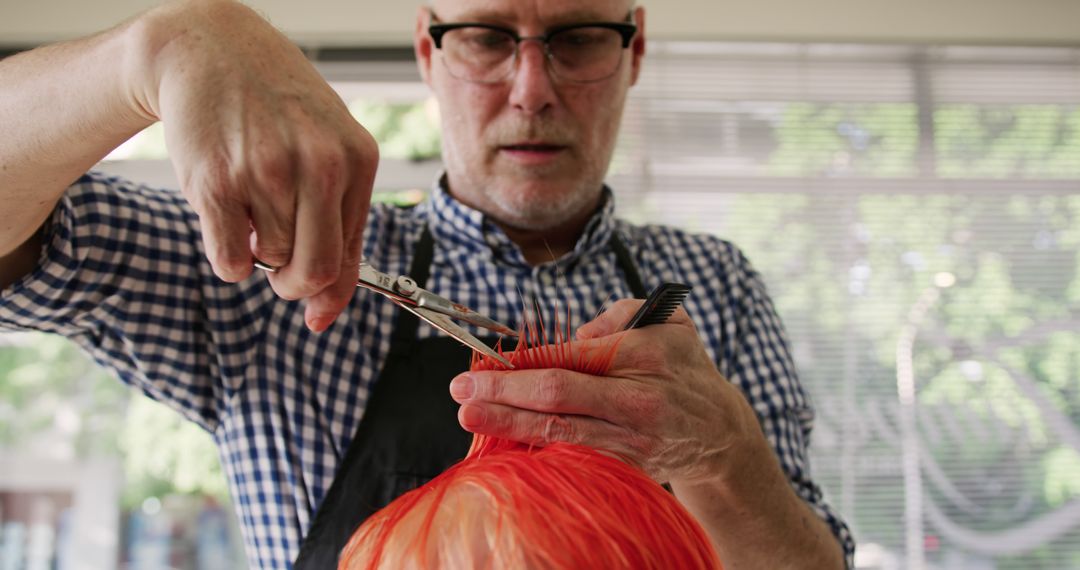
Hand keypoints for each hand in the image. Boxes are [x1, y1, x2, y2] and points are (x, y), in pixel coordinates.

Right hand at [132, 0, 378, 330]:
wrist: (209, 50)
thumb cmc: (274, 107)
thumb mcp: (325, 145)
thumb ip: (336, 222)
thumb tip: (325, 313)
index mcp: (357, 158)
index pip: (351, 254)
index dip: (332, 292)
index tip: (317, 313)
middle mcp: (319, 164)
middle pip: (315, 269)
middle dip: (295, 286)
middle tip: (279, 270)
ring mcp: (268, 171)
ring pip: (270, 261)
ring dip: (258, 252)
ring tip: (250, 207)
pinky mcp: (218, 181)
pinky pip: (229, 261)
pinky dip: (228, 259)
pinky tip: (228, 219)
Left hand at [448, 299, 763, 484]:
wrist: (721, 431)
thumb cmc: (683, 366)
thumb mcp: (668, 320)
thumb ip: (619, 314)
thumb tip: (572, 335)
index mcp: (644, 353)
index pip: (570, 357)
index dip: (522, 361)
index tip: (484, 362)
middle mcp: (638, 399)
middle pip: (559, 396)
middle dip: (504, 392)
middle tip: (461, 390)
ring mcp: (632, 438)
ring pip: (562, 431)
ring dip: (510, 425)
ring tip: (471, 418)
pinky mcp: (627, 465)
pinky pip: (575, 454)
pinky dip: (538, 448)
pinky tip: (506, 443)